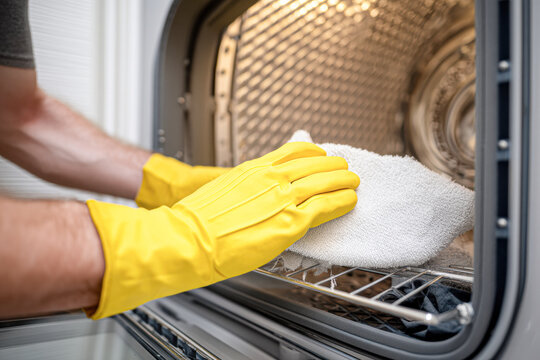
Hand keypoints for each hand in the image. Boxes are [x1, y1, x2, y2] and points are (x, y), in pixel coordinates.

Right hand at [86, 142, 359, 318]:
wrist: (189, 238)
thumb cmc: (199, 220)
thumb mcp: (223, 188)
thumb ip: (246, 184)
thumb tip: (255, 189)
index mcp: (255, 168)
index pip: (294, 151)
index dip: (314, 151)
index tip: (322, 153)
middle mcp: (271, 178)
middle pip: (314, 164)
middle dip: (333, 165)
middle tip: (344, 166)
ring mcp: (282, 198)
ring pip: (323, 183)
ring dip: (342, 181)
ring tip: (353, 180)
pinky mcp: (289, 222)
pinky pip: (325, 207)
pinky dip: (341, 202)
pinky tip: (350, 201)